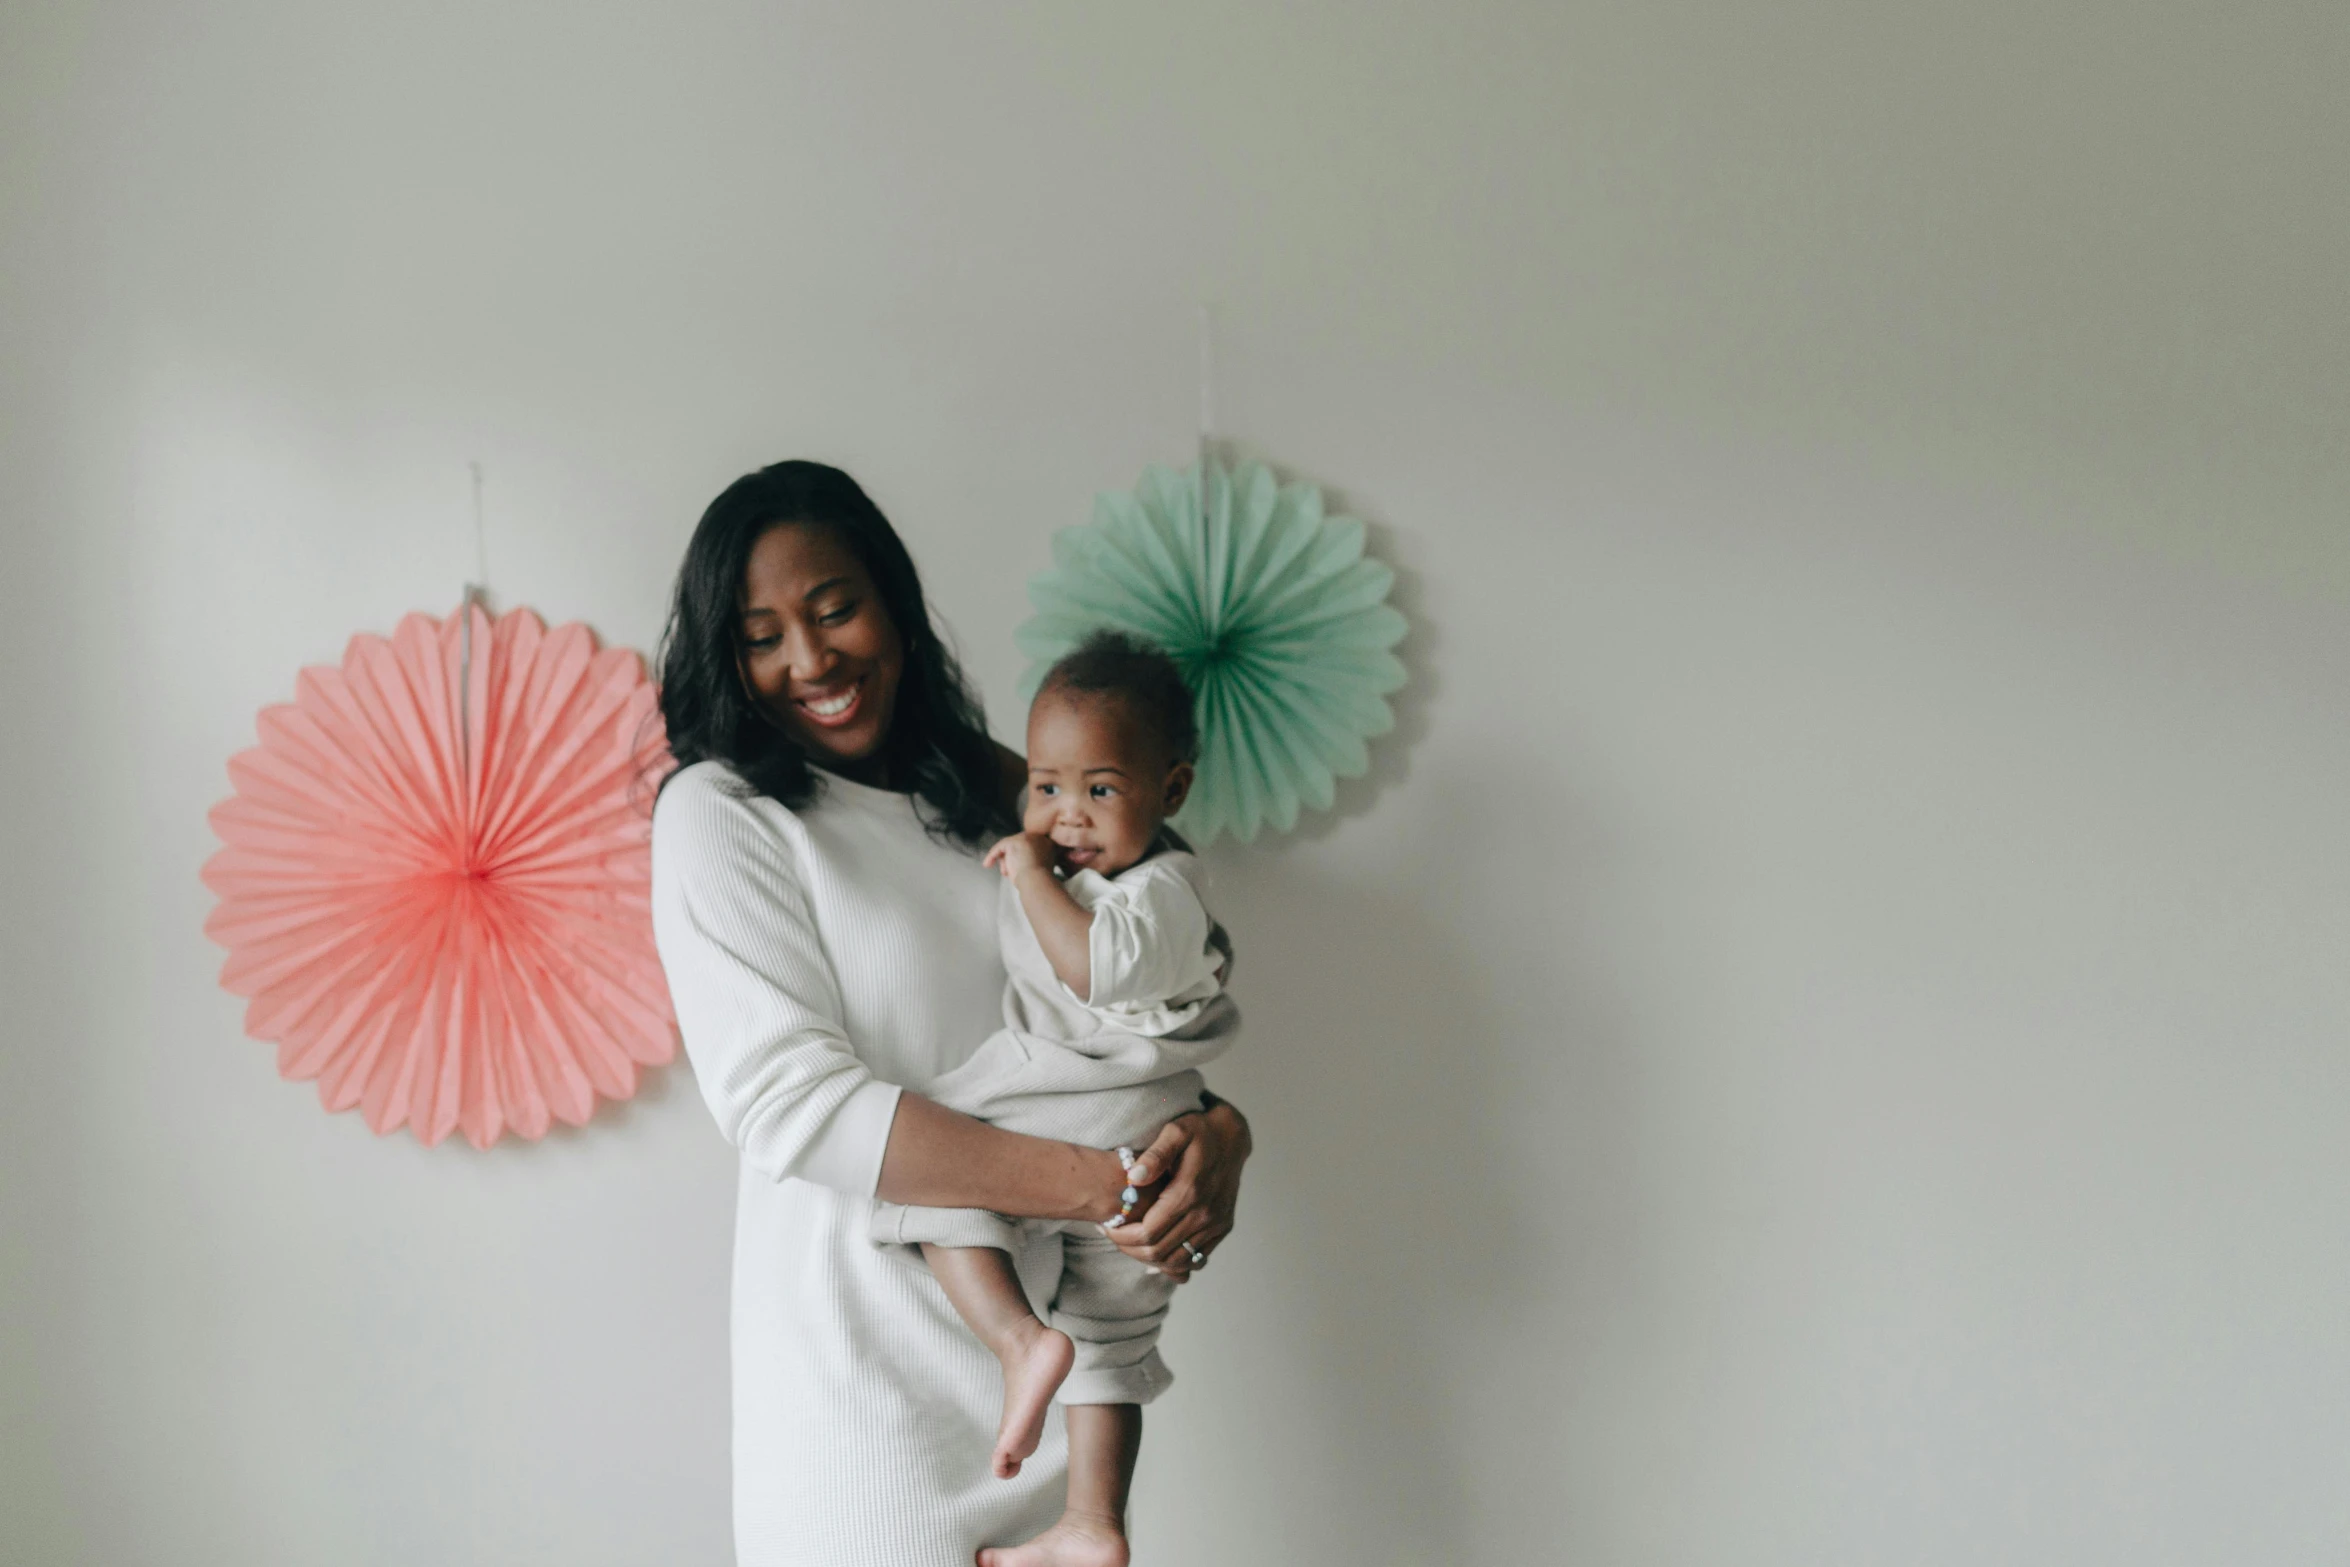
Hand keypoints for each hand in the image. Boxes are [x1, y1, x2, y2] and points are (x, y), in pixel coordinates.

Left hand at [982, 831, 1057, 880]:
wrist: (1037, 883)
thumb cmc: (1038, 882)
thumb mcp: (1039, 869)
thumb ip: (1031, 861)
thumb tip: (1017, 863)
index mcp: (1047, 844)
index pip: (1028, 847)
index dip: (1019, 859)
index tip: (1014, 870)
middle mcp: (1038, 838)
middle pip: (1018, 846)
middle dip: (1011, 859)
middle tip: (1007, 873)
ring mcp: (1027, 838)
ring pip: (1009, 846)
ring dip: (1005, 861)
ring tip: (1005, 873)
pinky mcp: (1015, 841)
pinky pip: (1000, 846)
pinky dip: (992, 855)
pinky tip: (987, 864)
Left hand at [1106, 1097, 1251, 1280]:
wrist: (1231, 1136)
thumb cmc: (1198, 1131)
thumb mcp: (1175, 1131)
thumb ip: (1155, 1155)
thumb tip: (1134, 1177)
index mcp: (1189, 1192)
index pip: (1148, 1233)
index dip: (1122, 1237)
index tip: (1106, 1227)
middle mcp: (1205, 1214)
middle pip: (1159, 1252)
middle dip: (1129, 1249)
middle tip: (1112, 1236)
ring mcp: (1216, 1224)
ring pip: (1176, 1261)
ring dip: (1149, 1258)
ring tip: (1130, 1242)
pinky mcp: (1222, 1228)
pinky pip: (1195, 1259)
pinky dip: (1172, 1261)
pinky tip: (1155, 1248)